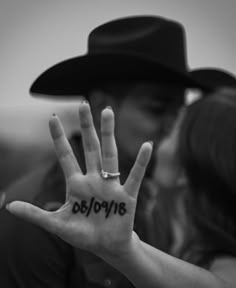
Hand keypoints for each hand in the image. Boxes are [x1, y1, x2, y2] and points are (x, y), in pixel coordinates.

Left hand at [6, 102, 151, 259]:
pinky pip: (135, 176)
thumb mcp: (57, 224)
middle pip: (89, 147)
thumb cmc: (83, 234)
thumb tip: (9, 206)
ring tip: (108, 112)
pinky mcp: (127, 196)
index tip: (52, 118)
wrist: (106, 247)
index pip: (65, 156)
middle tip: (83, 104)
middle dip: (86, 126)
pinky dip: (141, 162)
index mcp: (76, 185)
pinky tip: (147, 145)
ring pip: (109, 155)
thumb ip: (35, 215)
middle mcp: (93, 180)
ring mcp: (111, 186)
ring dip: (109, 133)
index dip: (59, 138)